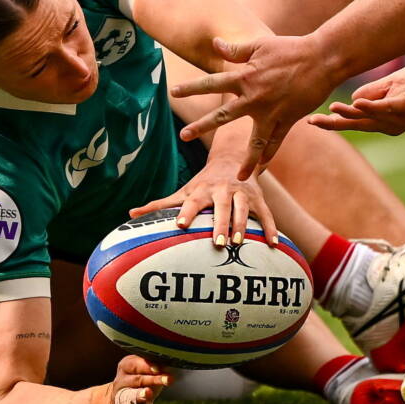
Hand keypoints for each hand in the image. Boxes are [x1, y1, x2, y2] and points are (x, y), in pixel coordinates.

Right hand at [108, 354, 170, 403]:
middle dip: (153, 379)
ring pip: (131, 395)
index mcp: (126, 366)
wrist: (124, 403)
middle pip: (138, 379)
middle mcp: (122, 381)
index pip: (136, 364)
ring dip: (140, 394)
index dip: (148, 366)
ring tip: (148, 393)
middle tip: (168, 379)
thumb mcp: (145, 371)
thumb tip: (171, 365)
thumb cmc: (141, 383)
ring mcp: (123, 397)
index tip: (159, 368)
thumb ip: (155, 367)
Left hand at [127, 159, 278, 246]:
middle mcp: (221, 190)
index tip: (180, 224)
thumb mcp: (183, 191)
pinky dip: (271, 229)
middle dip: (219, 224)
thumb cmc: (202, 182)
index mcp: (201, 190)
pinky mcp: (258, 199)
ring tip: (240, 243)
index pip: (192, 201)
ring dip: (242, 226)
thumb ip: (159, 204)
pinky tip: (274, 245)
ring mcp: (241, 194)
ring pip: (242, 210)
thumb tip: (130, 214)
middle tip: (217, 243)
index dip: (186, 212)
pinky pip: (266, 214)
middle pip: (220, 207)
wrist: (232, 159)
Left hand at [170, 34, 337, 176]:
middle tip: (183, 136)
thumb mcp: (259, 45)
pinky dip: (269, 156)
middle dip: (201, 126)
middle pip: (222, 117)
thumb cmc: (290, 49)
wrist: (321, 59)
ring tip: (237, 177)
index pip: (211, 83)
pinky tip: (262, 170)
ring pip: (254, 143)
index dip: (191, 88)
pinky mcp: (288, 120)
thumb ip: (236, 49)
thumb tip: (215, 43)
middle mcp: (254, 99)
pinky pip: (276, 143)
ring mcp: (271, 113)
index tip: (173, 92)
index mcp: (245, 78)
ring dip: (245, 161)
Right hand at [309, 61, 404, 135]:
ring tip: (330, 110)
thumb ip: (372, 92)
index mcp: (384, 119)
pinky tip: (355, 104)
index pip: (353, 120)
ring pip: (367, 118)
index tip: (311, 119)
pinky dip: (369, 107)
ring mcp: (399, 118)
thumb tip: (352, 100)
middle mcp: (390, 124)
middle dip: (333, 124)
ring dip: (348, 114)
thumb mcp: (392, 85)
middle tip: (310, 122)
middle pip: (355, 125)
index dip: (334, 120)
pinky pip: (384, 108)